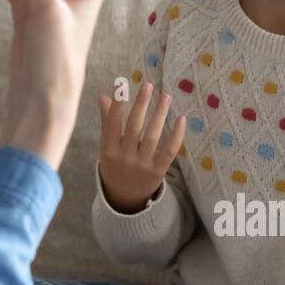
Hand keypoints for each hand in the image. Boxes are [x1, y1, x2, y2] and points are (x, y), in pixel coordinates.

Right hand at [97, 81, 185, 212]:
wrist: (125, 199)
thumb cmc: (115, 166)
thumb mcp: (107, 147)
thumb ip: (107, 122)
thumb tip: (103, 96)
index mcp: (109, 150)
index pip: (112, 123)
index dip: (117, 105)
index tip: (122, 85)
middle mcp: (125, 157)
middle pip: (133, 127)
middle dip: (141, 104)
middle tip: (148, 85)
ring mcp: (142, 164)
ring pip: (152, 136)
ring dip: (159, 114)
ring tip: (165, 96)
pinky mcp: (158, 170)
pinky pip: (169, 150)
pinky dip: (176, 135)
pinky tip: (181, 119)